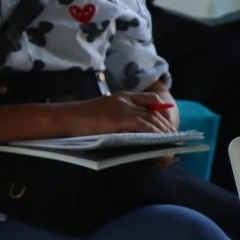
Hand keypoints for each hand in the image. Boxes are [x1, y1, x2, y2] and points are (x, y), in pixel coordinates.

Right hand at [59, 92, 176, 135]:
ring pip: (153, 118)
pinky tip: (160, 142)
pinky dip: (156, 134)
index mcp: (121, 96)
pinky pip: (145, 125)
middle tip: (174, 138)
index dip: (162, 110)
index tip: (169, 122)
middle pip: (155, 110)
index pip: (150, 99)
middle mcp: (125, 99)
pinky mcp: (120, 118)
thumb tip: (133, 130)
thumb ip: (118, 116)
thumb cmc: (79, 118)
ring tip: (171, 143)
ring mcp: (123, 108)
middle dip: (167, 124)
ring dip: (165, 132)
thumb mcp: (102, 113)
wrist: (65, 118)